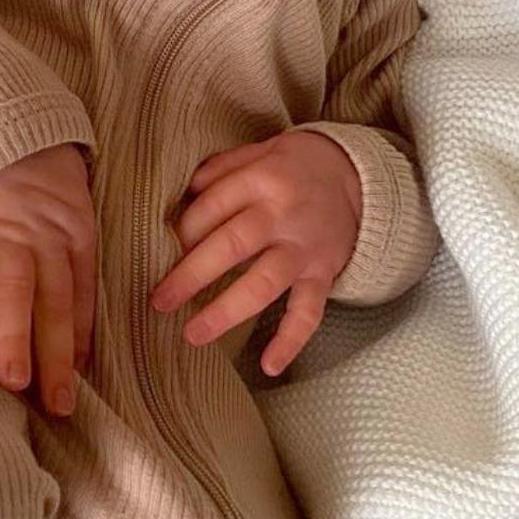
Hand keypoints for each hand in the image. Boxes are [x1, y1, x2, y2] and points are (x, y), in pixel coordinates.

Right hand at [0, 143, 95, 417]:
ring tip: (13, 381)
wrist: (0, 119)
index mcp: (77, 235)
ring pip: (15, 288)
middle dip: (57, 356)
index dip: (81, 338)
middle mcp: (46, 236)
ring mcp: (8, 229)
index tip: (79, 380)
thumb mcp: (70, 211)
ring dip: (15, 336)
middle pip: (54, 302)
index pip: (82, 296)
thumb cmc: (38, 179)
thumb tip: (80, 335)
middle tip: (58, 405)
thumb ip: (71, 262)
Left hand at [149, 131, 362, 376]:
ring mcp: (304, 249)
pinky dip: (291, 340)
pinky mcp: (323, 274)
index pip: (212, 207)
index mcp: (262, 179)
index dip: (182, 231)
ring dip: (226, 311)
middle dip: (190, 275)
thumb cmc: (295, 166)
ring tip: (192, 335)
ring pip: (264, 283)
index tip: (158, 251)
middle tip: (159, 301)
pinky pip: (308, 311)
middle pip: (232, 245)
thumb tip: (179, 195)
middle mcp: (282, 215)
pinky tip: (269, 366)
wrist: (359, 177)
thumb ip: (221, 170)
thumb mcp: (258, 151)